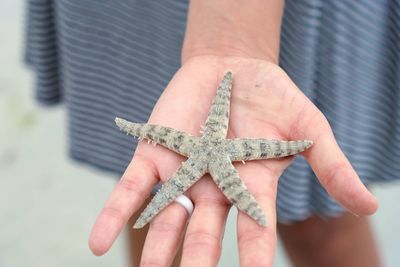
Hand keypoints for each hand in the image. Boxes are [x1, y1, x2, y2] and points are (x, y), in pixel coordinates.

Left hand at [89, 56, 377, 266]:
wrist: (233, 67)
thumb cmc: (273, 97)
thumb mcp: (307, 128)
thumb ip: (330, 165)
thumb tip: (368, 204)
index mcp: (250, 187)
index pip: (253, 232)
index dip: (253, 257)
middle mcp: (213, 188)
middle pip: (204, 233)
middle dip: (197, 260)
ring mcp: (181, 173)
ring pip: (165, 218)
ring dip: (155, 247)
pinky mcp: (155, 154)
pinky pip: (132, 189)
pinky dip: (116, 213)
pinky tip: (98, 243)